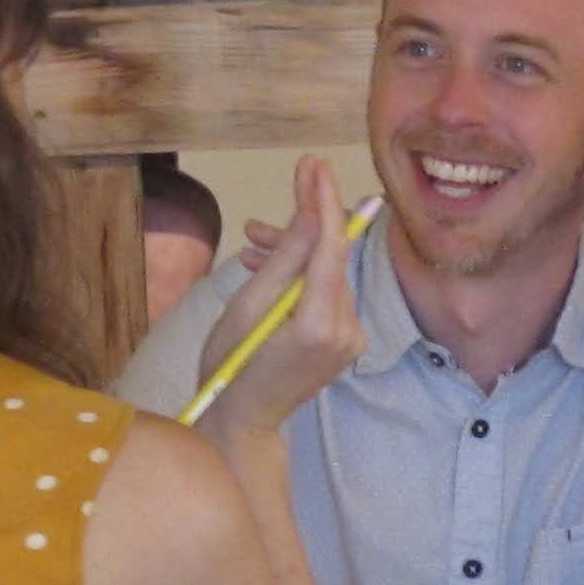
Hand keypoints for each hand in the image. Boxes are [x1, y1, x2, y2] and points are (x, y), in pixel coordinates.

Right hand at [190, 156, 361, 434]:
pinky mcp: (347, 341)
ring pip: (327, 275)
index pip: (332, 247)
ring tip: (249, 246)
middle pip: (331, 259)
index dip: (323, 201)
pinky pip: (327, 294)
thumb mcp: (248, 305)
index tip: (313, 164)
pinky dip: (301, 278)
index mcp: (321, 324)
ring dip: (294, 254)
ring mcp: (352, 339)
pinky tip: (266, 270)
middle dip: (299, 228)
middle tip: (271, 202)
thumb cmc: (232, 366)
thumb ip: (286, 256)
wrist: (243, 421)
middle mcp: (348, 330)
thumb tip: (313, 207)